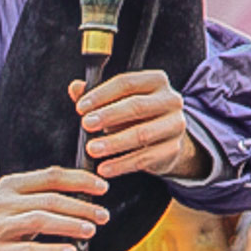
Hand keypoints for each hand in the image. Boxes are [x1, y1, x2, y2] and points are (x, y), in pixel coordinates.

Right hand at [0, 170, 108, 250]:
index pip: (52, 176)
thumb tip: (81, 198)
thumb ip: (40, 199)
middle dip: (81, 206)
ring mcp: (0, 227)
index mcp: (12, 186)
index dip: (80, 180)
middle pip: (50, 199)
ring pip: (40, 220)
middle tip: (102, 215)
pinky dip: (52, 250)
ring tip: (90, 230)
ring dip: (70, 224)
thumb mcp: (13, 203)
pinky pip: (28, 250)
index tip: (102, 187)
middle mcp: (5, 203)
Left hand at [70, 71, 208, 181]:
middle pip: (136, 106)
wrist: (164, 141)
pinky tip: (104, 169)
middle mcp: (171, 100)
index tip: (80, 108)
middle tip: (85, 125)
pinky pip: (144, 158)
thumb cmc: (136, 116)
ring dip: (114, 143)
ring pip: (142, 134)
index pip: (126, 83)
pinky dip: (121, 165)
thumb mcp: (118, 102)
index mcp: (156, 81)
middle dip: (108, 116)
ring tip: (92, 149)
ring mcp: (175, 125)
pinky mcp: (173, 149)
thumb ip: (97, 96)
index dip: (102, 94)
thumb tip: (74, 88)